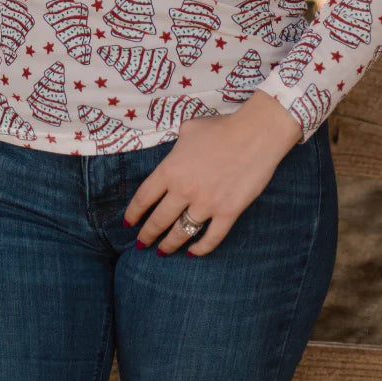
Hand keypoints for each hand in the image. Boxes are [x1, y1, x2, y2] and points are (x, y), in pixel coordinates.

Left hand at [122, 90, 301, 257]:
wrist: (253, 135)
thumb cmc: (220, 128)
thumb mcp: (188, 129)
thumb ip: (176, 145)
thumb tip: (176, 151)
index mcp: (170, 170)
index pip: (143, 198)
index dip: (133, 213)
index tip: (128, 223)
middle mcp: (183, 191)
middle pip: (158, 220)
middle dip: (147, 235)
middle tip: (141, 244)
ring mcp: (205, 204)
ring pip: (181, 233)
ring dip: (169, 245)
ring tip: (162, 252)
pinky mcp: (227, 213)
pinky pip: (211, 238)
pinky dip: (201, 249)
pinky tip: (193, 253)